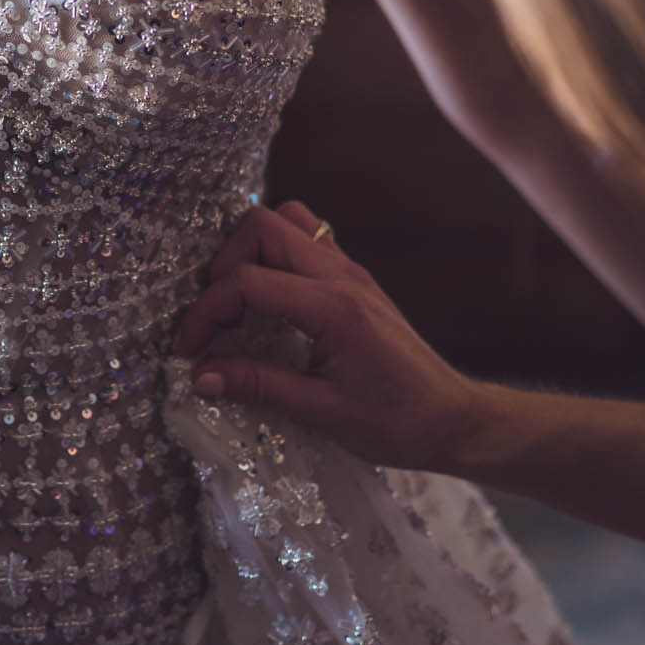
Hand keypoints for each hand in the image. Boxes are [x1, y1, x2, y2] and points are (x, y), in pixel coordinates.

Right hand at [173, 201, 487, 473]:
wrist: (455, 420)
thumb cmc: (397, 423)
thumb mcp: (323, 413)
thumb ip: (259, 386)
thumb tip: (200, 375)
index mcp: (333, 306)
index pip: (248, 281)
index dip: (206, 312)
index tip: (189, 351)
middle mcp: (341, 273)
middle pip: (262, 226)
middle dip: (223, 267)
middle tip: (215, 318)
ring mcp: (350, 269)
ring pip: (286, 221)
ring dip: (250, 252)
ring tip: (238, 302)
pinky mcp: (354, 278)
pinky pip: (306, 237)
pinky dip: (275, 254)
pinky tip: (269, 299)